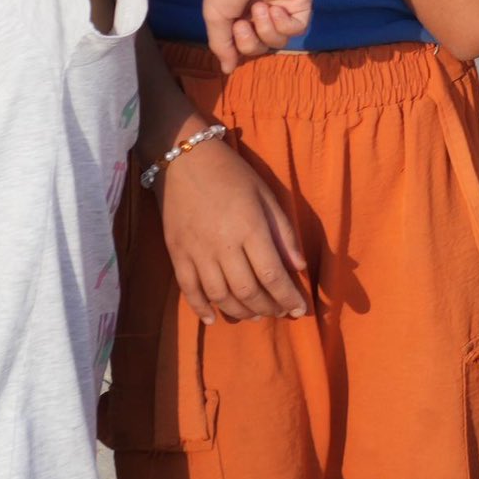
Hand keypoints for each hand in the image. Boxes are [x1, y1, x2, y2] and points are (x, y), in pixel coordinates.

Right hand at [161, 138, 310, 320]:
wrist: (183, 160)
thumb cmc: (232, 174)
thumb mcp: (266, 195)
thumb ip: (283, 232)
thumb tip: (299, 267)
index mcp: (250, 229)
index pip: (272, 275)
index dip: (289, 297)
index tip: (301, 310)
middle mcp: (223, 246)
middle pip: (248, 292)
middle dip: (269, 308)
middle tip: (281, 312)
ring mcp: (196, 252)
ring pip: (220, 296)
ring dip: (241, 312)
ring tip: (256, 315)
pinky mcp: (177, 254)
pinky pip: (189, 290)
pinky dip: (201, 308)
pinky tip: (214, 318)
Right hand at [201, 0, 314, 61]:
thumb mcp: (216, 17)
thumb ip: (222, 46)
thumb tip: (227, 71)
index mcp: (241, 19)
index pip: (246, 48)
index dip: (241, 46)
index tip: (235, 27)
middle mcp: (262, 17)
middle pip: (263, 48)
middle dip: (252, 40)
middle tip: (244, 21)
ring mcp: (283, 11)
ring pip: (280, 41)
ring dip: (267, 29)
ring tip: (261, 8)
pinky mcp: (301, 5)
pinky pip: (298, 29)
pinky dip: (285, 24)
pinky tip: (276, 8)